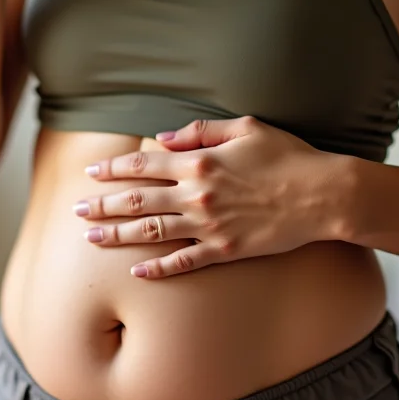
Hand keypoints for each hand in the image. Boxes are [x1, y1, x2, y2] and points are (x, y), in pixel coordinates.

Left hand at [75, 117, 350, 278]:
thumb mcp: (245, 128)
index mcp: (199, 162)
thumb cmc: (287, 156)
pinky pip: (184, 261)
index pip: (142, 165)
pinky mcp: (225, 250)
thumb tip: (162, 139)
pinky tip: (136, 271)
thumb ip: (199, 132)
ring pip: (151, 231)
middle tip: (76, 211)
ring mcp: (209, 226)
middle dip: (102, 205)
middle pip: (137, 200)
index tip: (90, 173)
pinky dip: (158, 268)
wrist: (322, 195)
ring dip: (118, 236)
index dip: (113, 169)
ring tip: (92, 239)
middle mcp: (197, 195)